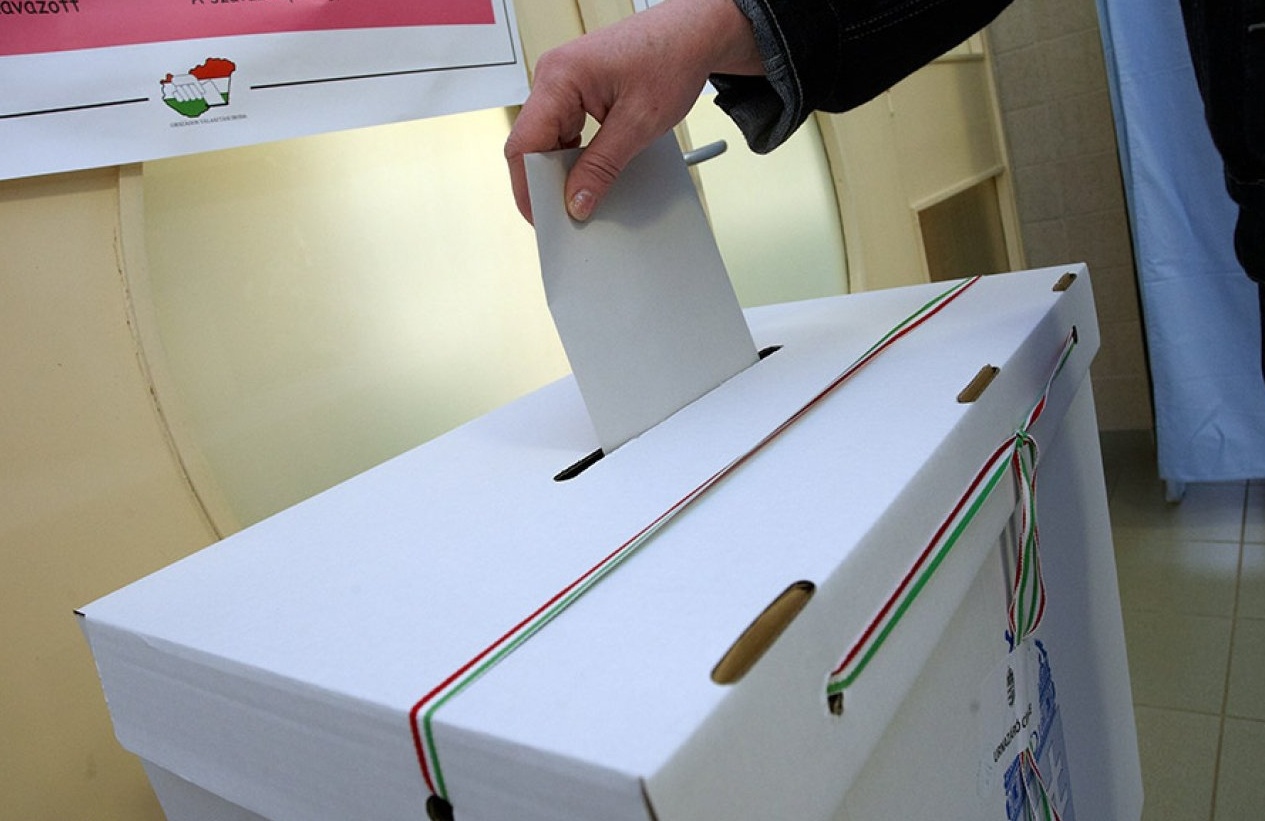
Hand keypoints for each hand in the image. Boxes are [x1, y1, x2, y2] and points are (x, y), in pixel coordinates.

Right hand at [504, 0, 761, 222]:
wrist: (693, 33)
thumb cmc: (671, 58)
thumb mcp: (638, 124)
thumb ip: (602, 167)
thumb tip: (577, 201)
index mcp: (559, 77)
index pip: (524, 143)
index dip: (528, 186)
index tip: (542, 217)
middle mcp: (553, 75)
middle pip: (531, 142)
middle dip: (544, 180)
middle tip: (564, 212)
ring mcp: (562, 81)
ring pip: (546, 138)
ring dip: (560, 168)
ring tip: (581, 193)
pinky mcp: (575, 89)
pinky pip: (562, 129)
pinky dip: (572, 154)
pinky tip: (588, 171)